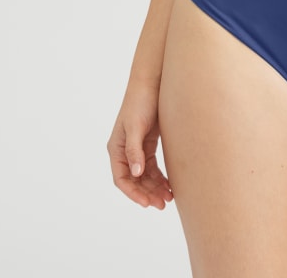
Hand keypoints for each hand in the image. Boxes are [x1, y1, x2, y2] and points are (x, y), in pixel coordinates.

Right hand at [107, 84, 173, 209]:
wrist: (153, 82)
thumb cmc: (141, 102)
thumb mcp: (136, 126)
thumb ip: (134, 150)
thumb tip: (135, 174)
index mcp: (116, 149)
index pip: (122, 179)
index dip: (133, 193)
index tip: (147, 203)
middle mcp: (125, 150)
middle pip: (135, 180)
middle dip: (147, 193)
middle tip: (163, 204)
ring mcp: (137, 147)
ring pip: (145, 175)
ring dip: (155, 187)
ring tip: (169, 198)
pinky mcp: (149, 143)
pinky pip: (153, 166)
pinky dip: (160, 176)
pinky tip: (170, 184)